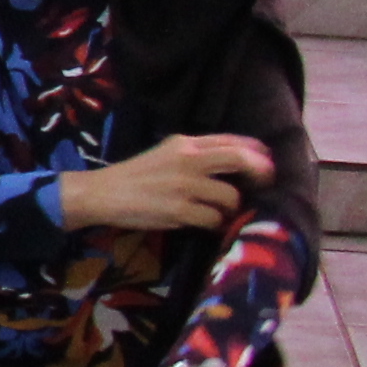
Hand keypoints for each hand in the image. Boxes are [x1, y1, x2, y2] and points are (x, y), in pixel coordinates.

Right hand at [61, 133, 271, 238]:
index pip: (234, 142)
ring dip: (230, 208)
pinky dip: (213, 224)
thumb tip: (238, 165)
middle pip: (241, 161)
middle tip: (263, 187)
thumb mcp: (165, 154)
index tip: (266, 164)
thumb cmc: (135, 175)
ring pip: (231, 197)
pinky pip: (214, 219)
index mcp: (185, 143)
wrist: (100, 193)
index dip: (258, 154)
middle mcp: (188, 160)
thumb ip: (197, 154)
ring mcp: (184, 185)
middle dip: (260, 175)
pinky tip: (203, 223)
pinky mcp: (178, 210)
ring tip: (218, 212)